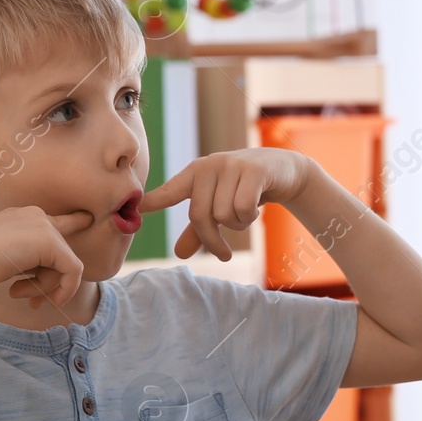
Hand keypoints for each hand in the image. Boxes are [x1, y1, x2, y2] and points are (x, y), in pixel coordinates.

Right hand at [0, 205, 92, 308]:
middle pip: (58, 253)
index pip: (56, 220)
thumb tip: (52, 278)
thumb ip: (28, 259)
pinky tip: (50, 301)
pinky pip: (73, 270)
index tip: (87, 219)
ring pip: (63, 264)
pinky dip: (65, 289)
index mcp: (22, 215)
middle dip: (47, 280)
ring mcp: (44, 226)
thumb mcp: (4, 256)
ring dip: (44, 286)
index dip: (73, 222)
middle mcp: (36, 215)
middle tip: (33, 301)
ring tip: (18, 294)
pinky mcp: (51, 242)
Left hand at [141, 148, 310, 260]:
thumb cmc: (246, 189)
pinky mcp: (253, 170)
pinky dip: (249, 219)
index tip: (137, 209)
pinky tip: (256, 211)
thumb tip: (180, 254)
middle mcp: (209, 166)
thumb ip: (199, 230)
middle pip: (200, 215)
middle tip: (223, 255)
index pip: (170, 190)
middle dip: (212, 240)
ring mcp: (231, 165)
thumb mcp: (221, 207)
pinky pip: (242, 209)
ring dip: (237, 226)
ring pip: (223, 214)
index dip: (153, 200)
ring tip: (246, 216)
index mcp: (195, 174)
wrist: (284, 170)